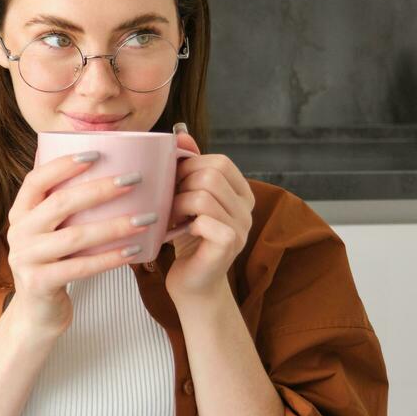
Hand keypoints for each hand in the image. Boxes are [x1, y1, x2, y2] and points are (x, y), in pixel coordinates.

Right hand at [5, 152, 155, 336]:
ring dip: (114, 225)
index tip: (96, 153)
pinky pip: (81, 267)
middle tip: (133, 180)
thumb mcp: (49, 233)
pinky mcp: (40, 283)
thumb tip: (107, 170)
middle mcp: (18, 232)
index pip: (36, 180)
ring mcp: (26, 258)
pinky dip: (110, 258)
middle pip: (60, 204)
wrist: (37, 313)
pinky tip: (135, 250)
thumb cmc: (54, 264)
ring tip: (146, 218)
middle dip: (99, 189)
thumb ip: (64, 208)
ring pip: (75, 236)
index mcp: (20, 213)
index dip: (64, 165)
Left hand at [163, 123, 255, 303]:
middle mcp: (248, 209)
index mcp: (241, 192)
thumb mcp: (186, 196)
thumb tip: (180, 133)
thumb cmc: (186, 237)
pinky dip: (183, 224)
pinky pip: (204, 221)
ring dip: (177, 204)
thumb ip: (188, 166)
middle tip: (168, 202)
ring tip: (169, 217)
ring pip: (204, 196)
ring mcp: (242, 228)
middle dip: (180, 184)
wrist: (191, 282)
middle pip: (211, 175)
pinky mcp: (230, 245)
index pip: (219, 161)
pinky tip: (175, 233)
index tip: (173, 183)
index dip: (189, 166)